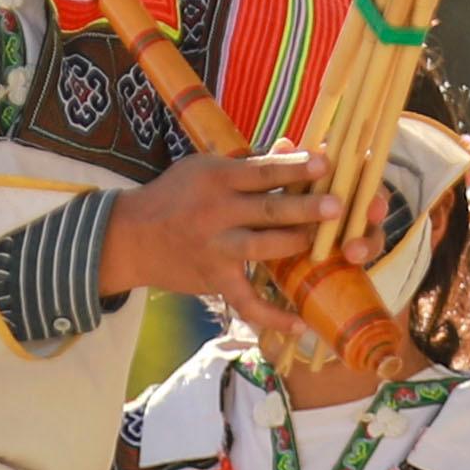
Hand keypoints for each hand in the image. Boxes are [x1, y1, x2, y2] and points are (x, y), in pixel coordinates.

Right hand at [96, 145, 331, 311]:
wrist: (132, 237)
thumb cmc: (174, 195)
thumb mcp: (204, 169)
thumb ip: (249, 164)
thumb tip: (292, 144)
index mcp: (216, 179)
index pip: (261, 171)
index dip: (294, 167)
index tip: (325, 163)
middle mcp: (215, 212)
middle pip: (267, 210)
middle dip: (304, 208)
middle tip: (337, 206)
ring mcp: (215, 248)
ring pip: (261, 248)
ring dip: (294, 246)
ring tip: (326, 246)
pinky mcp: (214, 279)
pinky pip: (246, 300)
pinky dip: (272, 316)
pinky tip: (299, 325)